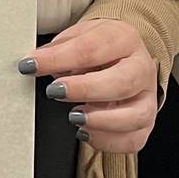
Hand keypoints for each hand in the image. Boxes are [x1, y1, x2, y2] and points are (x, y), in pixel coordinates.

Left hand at [24, 18, 159, 152]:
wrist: (123, 56)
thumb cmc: (99, 47)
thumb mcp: (78, 36)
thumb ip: (58, 49)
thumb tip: (36, 62)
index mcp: (124, 38)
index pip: (92, 48)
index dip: (58, 58)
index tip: (31, 65)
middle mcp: (142, 68)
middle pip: (122, 82)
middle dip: (85, 90)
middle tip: (55, 91)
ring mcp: (147, 97)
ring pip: (136, 116)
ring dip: (101, 121)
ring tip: (74, 116)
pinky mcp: (146, 122)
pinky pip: (133, 140)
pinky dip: (107, 141)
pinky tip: (85, 132)